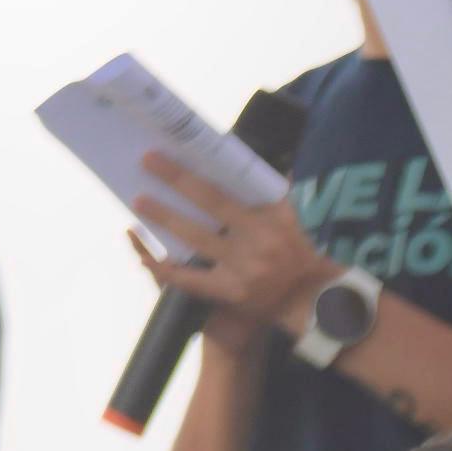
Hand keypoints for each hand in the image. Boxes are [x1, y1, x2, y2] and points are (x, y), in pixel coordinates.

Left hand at [130, 153, 335, 333]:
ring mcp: (243, 268)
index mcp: (273, 218)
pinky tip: (144, 255)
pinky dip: (164, 267)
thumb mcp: (293, 218)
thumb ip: (277, 190)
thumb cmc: (300, 251)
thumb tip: (257, 161)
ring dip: (165, 216)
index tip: (172, 152)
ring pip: (196, 237)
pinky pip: (190, 279)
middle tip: (147, 161)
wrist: (311, 298)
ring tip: (140, 201)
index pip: (230, 188)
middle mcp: (259, 241)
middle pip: (210, 203)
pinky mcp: (231, 292)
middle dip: (176, 181)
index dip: (196, 172)